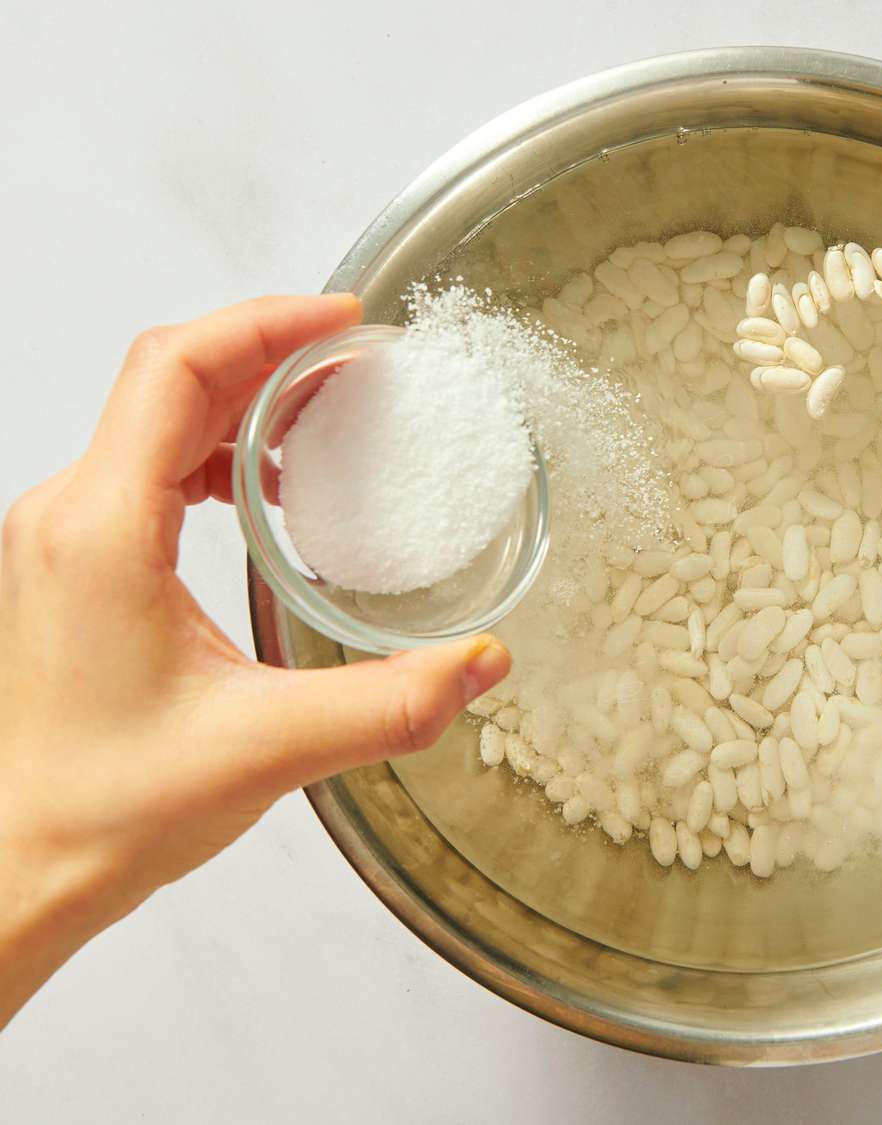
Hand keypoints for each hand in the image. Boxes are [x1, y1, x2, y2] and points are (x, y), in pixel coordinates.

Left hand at [0, 297, 511, 1025]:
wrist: (23, 863)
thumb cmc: (106, 808)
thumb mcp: (267, 751)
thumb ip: (389, 703)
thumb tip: (485, 660)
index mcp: (104, 531)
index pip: (176, 371)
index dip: (264, 326)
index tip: (345, 322)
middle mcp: (72, 516)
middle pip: (170, 378)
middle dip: (272, 354)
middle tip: (362, 365)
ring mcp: (70, 537)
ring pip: (159, 417)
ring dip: (248, 401)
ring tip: (332, 418)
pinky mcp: (82, 563)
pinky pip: (151, 465)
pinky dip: (221, 450)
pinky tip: (275, 491)